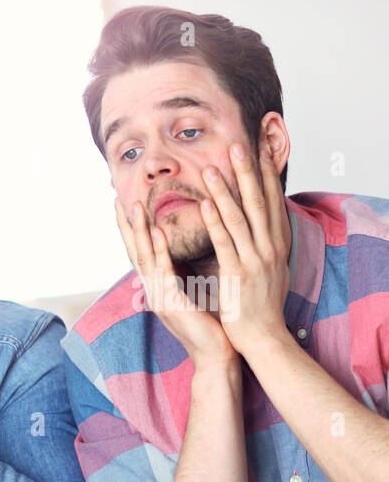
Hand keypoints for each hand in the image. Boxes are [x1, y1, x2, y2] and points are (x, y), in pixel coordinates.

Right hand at [116, 195, 235, 368]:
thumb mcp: (197, 293)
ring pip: (144, 258)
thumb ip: (188, 273)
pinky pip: (163, 273)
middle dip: (126, 225)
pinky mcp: (171, 304)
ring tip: (134, 206)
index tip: (128, 204)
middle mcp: (154, 291)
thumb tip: (187, 254)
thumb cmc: (213, 325)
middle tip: (117, 198)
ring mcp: (159, 298)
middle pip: (135, 252)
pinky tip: (156, 233)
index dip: (134, 229)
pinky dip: (159, 252)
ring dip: (139, 231)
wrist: (218, 357)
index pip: (143, 252)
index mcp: (160, 287)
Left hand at [199, 141, 292, 357]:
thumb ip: (263, 245)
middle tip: (238, 144)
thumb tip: (263, 225)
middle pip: (258, 202)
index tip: (259, 149)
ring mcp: (255, 260)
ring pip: (239, 218)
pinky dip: (215, 223)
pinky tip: (205, 205)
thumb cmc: (259, 305)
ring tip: (210, 168)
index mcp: (276, 244)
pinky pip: (225, 243)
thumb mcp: (267, 268)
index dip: (265, 174)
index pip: (271, 202)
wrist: (263, 337)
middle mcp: (269, 248)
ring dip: (225, 191)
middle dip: (248, 172)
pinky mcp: (238, 275)